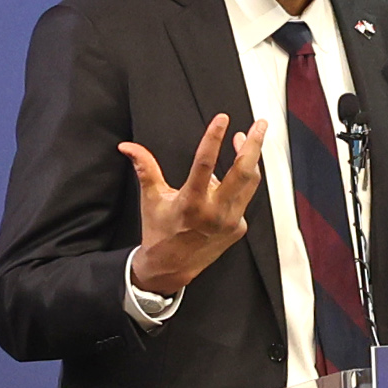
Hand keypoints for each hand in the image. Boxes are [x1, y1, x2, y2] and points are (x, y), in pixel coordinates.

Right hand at [120, 114, 266, 296]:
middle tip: (260, 124)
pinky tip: (228, 179)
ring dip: (250, 159)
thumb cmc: (160, 232)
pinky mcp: (238, 228)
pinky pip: (243, 199)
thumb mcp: (152, 199)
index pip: (205, 163)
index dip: (214, 138)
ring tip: (248, 140)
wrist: (171, 269)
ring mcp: (230, 222)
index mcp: (191, 203)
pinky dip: (238, 185)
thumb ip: (145, 169)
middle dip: (253, 144)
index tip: (222, 119)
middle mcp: (214, 213)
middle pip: (242, 171)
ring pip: (249, 183)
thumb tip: (128, 147)